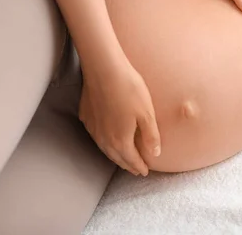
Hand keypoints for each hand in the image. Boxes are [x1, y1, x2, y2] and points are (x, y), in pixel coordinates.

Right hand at [79, 62, 160, 176]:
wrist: (104, 69)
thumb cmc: (129, 89)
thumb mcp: (147, 113)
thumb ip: (151, 136)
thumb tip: (155, 153)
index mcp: (120, 140)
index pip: (132, 160)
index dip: (140, 167)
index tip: (145, 172)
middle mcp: (104, 139)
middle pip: (117, 157)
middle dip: (128, 164)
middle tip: (136, 169)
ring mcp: (93, 128)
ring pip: (105, 148)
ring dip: (115, 155)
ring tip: (123, 157)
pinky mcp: (86, 116)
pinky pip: (96, 136)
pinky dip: (104, 142)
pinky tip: (107, 138)